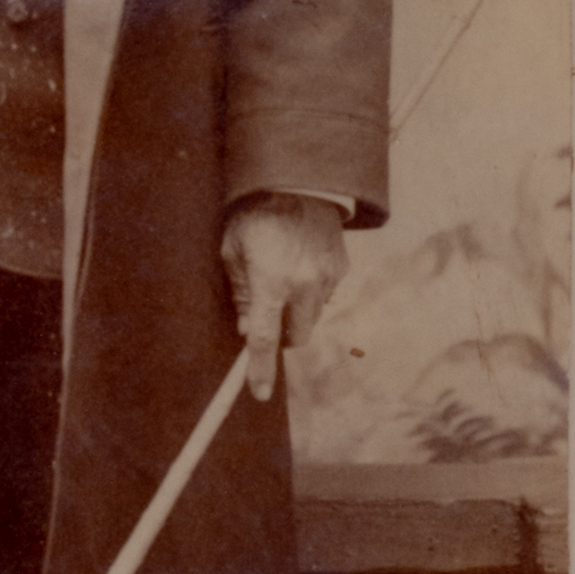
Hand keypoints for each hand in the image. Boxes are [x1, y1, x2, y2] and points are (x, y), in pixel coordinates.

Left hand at [219, 194, 346, 401]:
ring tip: (284, 279)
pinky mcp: (341, 268)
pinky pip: (326, 295)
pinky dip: (312, 292)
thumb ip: (240, 292)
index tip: (258, 393)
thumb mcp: (234, 250)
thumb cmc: (256, 214)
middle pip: (296, 337)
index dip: (260, 370)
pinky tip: (301, 265)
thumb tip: (247, 327)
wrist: (299, 180)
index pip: (264, 338)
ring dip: (297, 313)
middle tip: (268, 318)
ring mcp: (326, 277)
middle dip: (282, 337)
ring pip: (312, 317)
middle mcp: (303, 285)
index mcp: (271, 282)